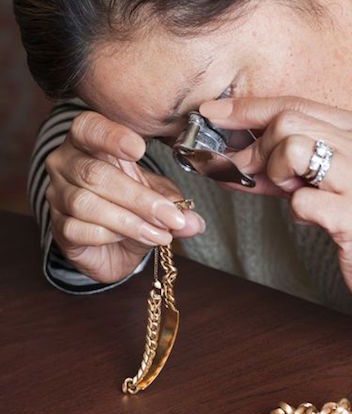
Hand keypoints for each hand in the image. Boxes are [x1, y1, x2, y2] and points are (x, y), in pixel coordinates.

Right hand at [45, 111, 205, 282]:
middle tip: (171, 217)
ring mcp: (57, 195)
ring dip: (130, 221)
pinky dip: (110, 235)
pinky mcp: (59, 226)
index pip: (89, 127)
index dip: (112, 136)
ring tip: (160, 234)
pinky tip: (129, 240)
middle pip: (95, 173)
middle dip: (139, 198)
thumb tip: (194, 222)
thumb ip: (174, 204)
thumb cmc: (131, 208)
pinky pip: (79, 229)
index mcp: (89, 142)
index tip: (140, 149)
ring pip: (87, 203)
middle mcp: (66, 163)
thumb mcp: (158, 198)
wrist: (113, 247)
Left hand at [200, 96, 351, 317]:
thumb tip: (233, 159)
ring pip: (292, 149)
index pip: (293, 103)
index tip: (211, 112)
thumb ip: (286, 167)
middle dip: (256, 149)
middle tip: (252, 174)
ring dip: (278, 176)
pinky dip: (296, 213)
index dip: (245, 107)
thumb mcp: (328, 183)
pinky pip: (301, 202)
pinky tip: (315, 221)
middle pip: (287, 122)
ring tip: (296, 195)